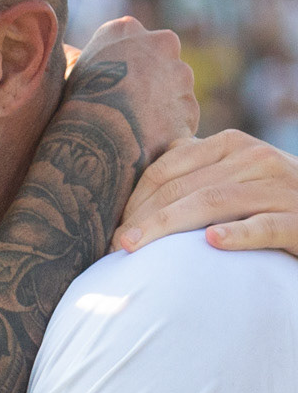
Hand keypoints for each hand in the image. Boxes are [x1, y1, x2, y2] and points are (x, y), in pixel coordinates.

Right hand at [65, 17, 198, 166]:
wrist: (95, 143)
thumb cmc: (73, 107)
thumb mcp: (67, 73)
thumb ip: (76, 58)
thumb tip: (67, 52)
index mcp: (125, 29)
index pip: (129, 40)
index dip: (121, 64)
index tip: (109, 84)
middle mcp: (160, 43)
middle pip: (160, 60)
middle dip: (148, 81)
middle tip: (124, 108)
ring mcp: (180, 75)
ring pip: (175, 90)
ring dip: (160, 106)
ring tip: (133, 131)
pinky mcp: (189, 108)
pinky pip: (180, 120)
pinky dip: (167, 131)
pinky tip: (144, 145)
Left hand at [116, 129, 297, 257]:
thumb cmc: (265, 198)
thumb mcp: (232, 173)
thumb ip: (195, 166)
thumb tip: (148, 167)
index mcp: (231, 144)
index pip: (166, 169)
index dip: (133, 200)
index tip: (112, 231)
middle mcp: (256, 158)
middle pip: (183, 188)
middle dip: (143, 219)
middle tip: (115, 247)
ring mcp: (280, 188)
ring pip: (214, 203)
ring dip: (169, 227)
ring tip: (136, 248)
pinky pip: (264, 226)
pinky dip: (237, 234)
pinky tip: (211, 242)